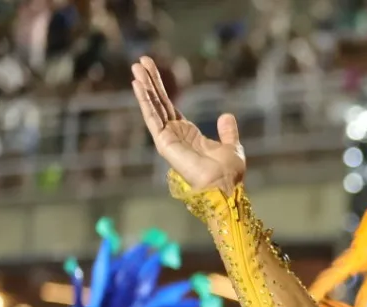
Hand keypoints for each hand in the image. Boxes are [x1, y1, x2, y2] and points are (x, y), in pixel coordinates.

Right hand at [130, 56, 244, 193]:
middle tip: (140, 61)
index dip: (161, 87)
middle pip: (159, 102)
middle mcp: (174, 134)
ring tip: (136, 67)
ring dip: (144, 87)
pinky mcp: (164, 142)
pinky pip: (152, 118)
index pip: (169, 105)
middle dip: (150, 81)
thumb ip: (227, 131)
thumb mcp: (231, 146)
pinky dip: (145, 101)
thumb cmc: (228, 172)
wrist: (223, 185)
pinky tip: (138, 86)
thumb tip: (227, 115)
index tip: (152, 69)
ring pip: (153, 107)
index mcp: (187, 133)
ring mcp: (167, 137)